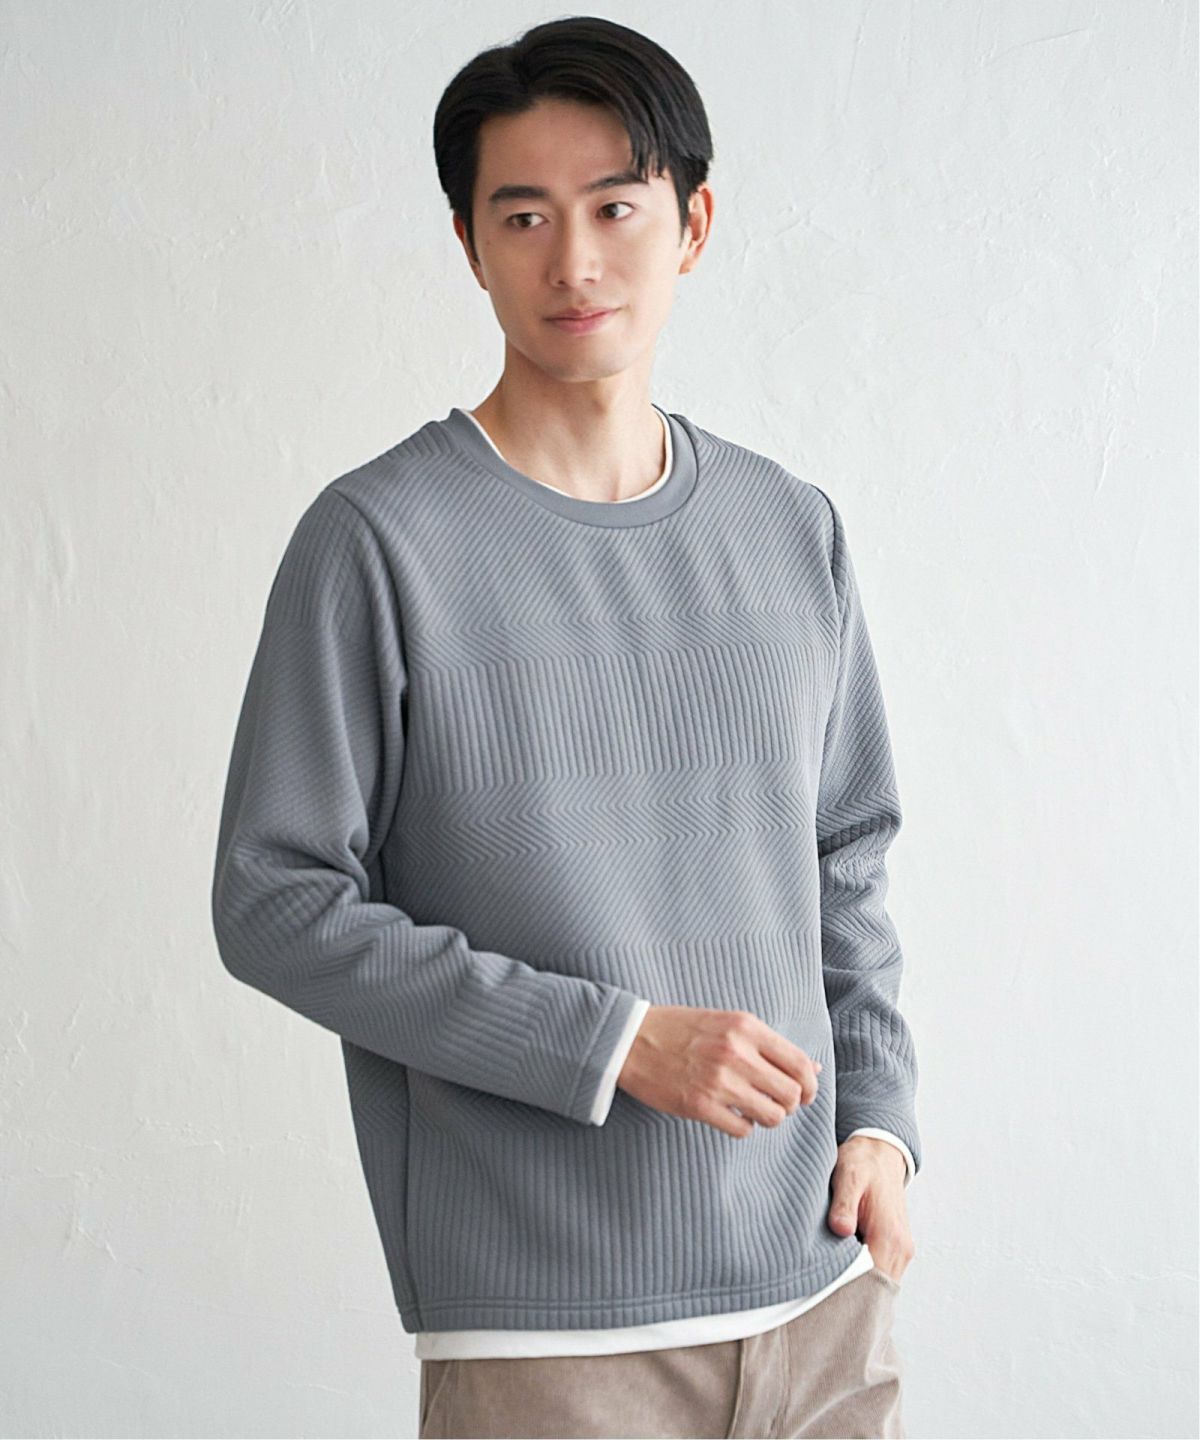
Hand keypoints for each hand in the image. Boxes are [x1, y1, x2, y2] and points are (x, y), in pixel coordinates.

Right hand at [616, 1004, 821, 1137]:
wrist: (631, 1039)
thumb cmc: (681, 1029)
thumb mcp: (728, 1023)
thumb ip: (768, 1044)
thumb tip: (813, 1068)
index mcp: (746, 1027)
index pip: (800, 1064)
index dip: (810, 1086)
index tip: (804, 1094)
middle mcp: (737, 1053)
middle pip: (791, 1094)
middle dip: (790, 1105)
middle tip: (777, 1104)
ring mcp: (719, 1081)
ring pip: (772, 1116)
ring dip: (768, 1118)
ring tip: (753, 1110)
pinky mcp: (700, 1105)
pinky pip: (742, 1129)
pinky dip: (742, 1126)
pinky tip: (730, 1115)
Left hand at [827, 1135, 914, 1283]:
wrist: (879, 1151)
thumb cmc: (863, 1163)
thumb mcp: (849, 1176)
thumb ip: (844, 1204)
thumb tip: (840, 1229)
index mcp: (890, 1236)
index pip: (873, 1282)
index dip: (849, 1290)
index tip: (824, 1291)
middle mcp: (901, 1249)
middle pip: (876, 1290)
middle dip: (850, 1293)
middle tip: (820, 1293)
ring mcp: (900, 1250)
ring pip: (878, 1283)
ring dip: (856, 1284)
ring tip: (828, 1281)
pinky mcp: (893, 1247)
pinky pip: (879, 1271)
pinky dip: (862, 1275)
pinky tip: (840, 1269)